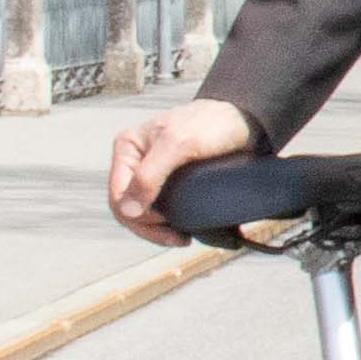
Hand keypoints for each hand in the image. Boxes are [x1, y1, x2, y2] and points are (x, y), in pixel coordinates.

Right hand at [106, 96, 257, 244]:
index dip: (139, 216)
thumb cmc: (211, 124)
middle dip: (149, 228)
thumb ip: (150, 175)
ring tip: (182, 237)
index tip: (167, 222)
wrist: (242, 121)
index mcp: (127, 147)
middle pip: (128, 209)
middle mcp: (135, 161)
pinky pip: (160, 210)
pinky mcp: (169, 182)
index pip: (118, 196)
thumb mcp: (179, 145)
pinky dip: (168, 224)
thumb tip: (129, 210)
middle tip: (179, 238)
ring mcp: (151, 173)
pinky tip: (183, 229)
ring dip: (158, 230)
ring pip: (143, 213)